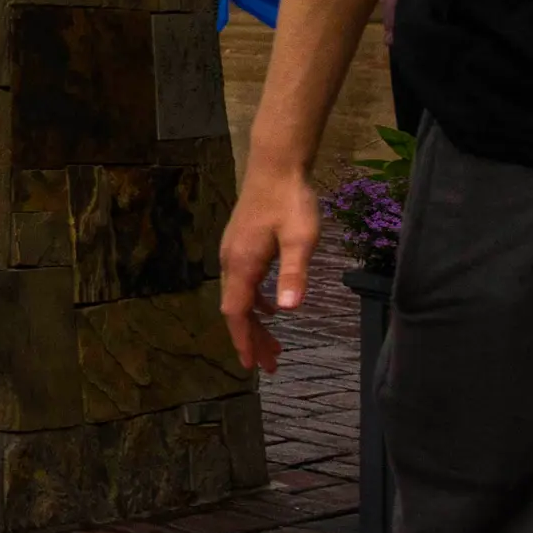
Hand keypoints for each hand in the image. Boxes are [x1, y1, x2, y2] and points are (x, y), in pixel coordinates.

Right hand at [217, 163, 319, 375]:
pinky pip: (244, 284)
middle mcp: (231, 261)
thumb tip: (289, 310)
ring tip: (273, 344)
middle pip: (236, 309)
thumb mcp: (300, 240)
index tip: (252, 366)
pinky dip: (255, 303)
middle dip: (252, 338)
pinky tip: (271, 308)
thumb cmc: (291, 202)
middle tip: (271, 364)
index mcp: (242, 264)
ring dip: (255, 323)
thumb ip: (293, 274)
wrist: (275, 166)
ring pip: (239, 297)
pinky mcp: (241, 245)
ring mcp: (234, 252)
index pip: (236, 312)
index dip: (243, 340)